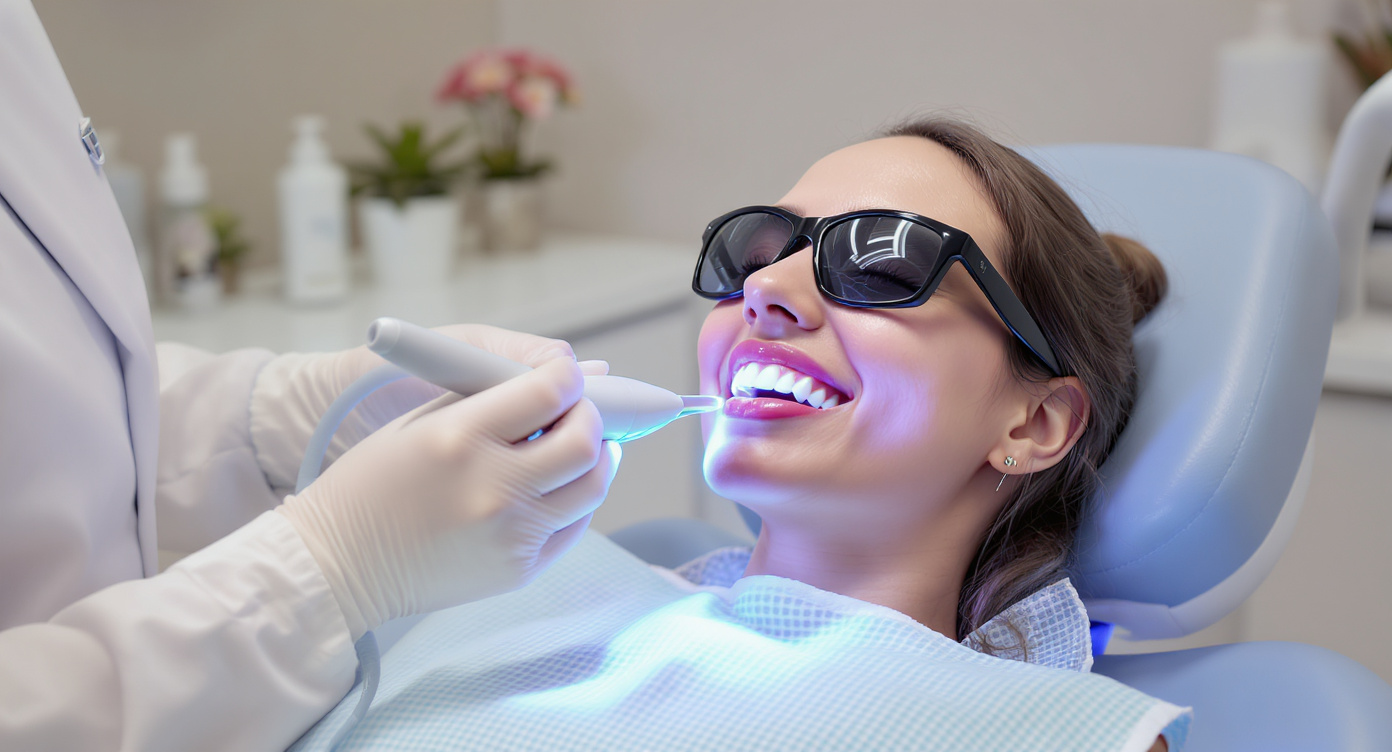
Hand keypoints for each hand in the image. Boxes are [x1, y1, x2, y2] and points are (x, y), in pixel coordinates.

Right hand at [279, 355, 620, 638]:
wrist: (339, 564)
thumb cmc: (372, 485)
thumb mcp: (417, 423)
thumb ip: (488, 399)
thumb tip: (562, 381)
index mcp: (461, 438)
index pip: (549, 392)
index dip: (568, 377)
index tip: (565, 376)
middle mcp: (493, 487)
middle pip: (584, 442)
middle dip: (591, 418)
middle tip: (579, 412)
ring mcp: (510, 534)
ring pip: (592, 487)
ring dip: (596, 459)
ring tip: (579, 447)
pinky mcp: (518, 570)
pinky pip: (574, 526)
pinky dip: (576, 499)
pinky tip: (559, 486)